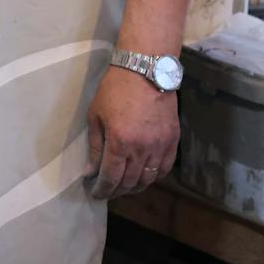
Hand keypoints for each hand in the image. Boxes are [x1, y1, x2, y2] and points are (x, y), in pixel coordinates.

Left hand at [85, 65, 178, 199]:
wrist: (145, 70)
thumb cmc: (114, 89)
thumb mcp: (96, 115)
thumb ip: (95, 145)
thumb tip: (90, 170)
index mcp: (120, 142)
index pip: (111, 177)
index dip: (103, 189)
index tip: (96, 193)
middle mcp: (142, 149)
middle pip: (130, 181)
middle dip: (117, 190)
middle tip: (108, 191)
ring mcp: (160, 145)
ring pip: (149, 178)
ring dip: (136, 186)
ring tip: (125, 187)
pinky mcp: (173, 140)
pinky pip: (165, 167)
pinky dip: (154, 176)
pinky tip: (145, 176)